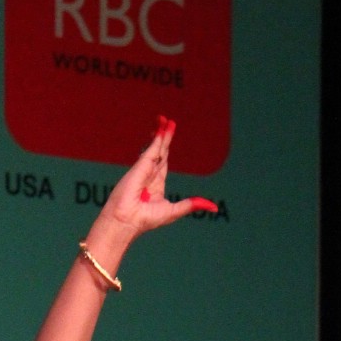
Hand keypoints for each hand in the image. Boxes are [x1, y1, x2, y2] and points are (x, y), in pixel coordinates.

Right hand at [93, 117, 218, 244]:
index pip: (163, 162)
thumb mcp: (174, 211)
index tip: (168, 136)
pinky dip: (157, 138)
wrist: (126, 221)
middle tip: (168, 121)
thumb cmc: (145, 220)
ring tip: (164, 119)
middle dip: (164, 136)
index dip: (166, 148)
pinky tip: (161, 128)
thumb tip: (214, 207)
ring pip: (155, 147)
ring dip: (160, 133)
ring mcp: (143, 169)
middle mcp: (149, 175)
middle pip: (159, 151)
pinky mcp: (140, 166)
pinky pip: (151, 149)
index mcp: (155, 185)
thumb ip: (191, 205)